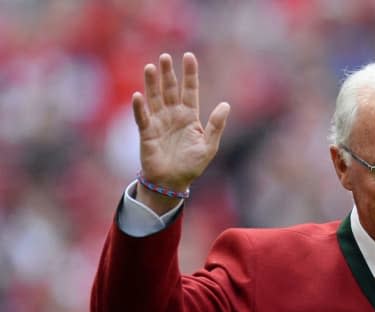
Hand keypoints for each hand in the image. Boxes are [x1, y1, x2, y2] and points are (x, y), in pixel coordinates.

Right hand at [132, 52, 229, 211]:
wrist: (172, 183)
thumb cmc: (192, 165)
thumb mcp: (209, 146)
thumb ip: (216, 125)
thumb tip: (226, 105)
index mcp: (190, 116)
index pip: (190, 90)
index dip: (190, 74)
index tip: (189, 56)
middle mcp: (173, 115)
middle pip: (170, 90)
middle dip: (168, 74)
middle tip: (165, 57)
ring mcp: (159, 122)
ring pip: (155, 98)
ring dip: (152, 84)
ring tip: (151, 67)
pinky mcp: (147, 132)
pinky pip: (142, 117)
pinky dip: (140, 107)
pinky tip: (138, 95)